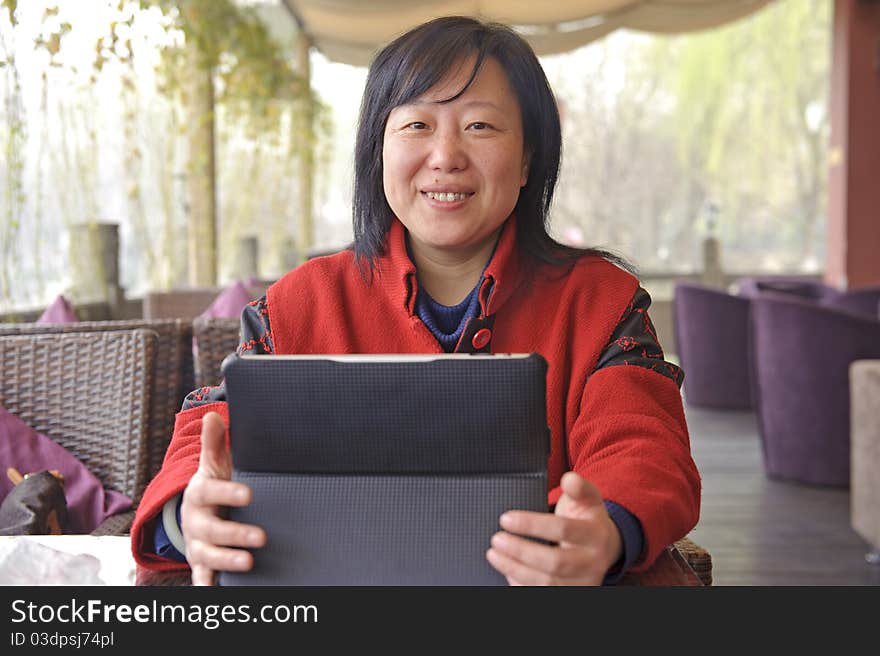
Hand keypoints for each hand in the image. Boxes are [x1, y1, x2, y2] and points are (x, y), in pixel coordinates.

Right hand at [180, 411, 265, 584]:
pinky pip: (203, 577)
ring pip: (208, 556)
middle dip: (235, 533)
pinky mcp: (201, 563)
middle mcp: (196, 522)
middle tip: (261, 537)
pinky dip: (208, 585)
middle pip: (211, 530)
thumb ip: (213, 443)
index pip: (211, 492)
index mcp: (199, 494)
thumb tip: (211, 416)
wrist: (195, 514)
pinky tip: (217, 592)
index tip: (249, 494)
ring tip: (250, 562)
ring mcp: (197, 545)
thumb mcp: (212, 465)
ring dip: (227, 560)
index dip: (228, 493)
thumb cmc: (212, 487)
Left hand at [485, 471, 622, 584]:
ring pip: (546, 583)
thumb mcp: (589, 498)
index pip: (562, 529)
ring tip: (494, 554)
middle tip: (497, 539)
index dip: (531, 524)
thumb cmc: (589, 520)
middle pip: (554, 562)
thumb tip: (569, 478)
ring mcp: (582, 583)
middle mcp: (592, 563)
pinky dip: (522, 584)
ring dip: (515, 569)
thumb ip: (579, 487)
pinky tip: (508, 571)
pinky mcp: (571, 593)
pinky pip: (543, 594)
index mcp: (596, 535)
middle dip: (520, 551)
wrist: (606, 547)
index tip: (506, 518)